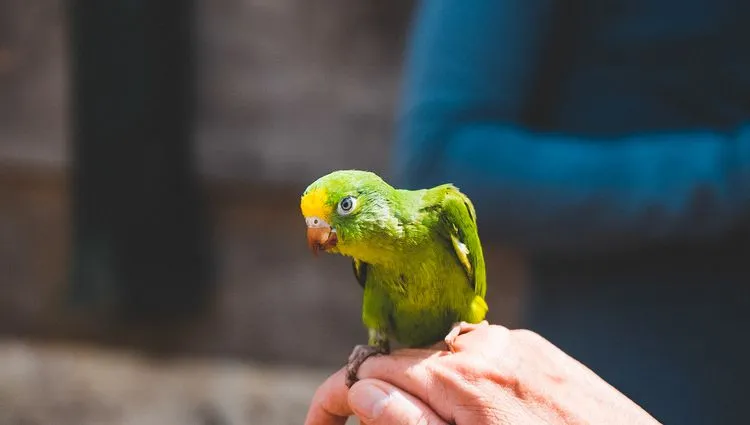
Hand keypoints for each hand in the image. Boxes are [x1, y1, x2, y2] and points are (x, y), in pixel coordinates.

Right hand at [304, 322, 660, 424]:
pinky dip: (457, 378)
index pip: (374, 372)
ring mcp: (515, 343)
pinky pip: (477, 352)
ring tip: (424, 419)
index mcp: (464, 381)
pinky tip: (470, 410)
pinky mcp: (537, 348)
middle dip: (376, 393)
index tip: (319, 421)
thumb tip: (363, 395)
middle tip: (364, 424)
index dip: (337, 398)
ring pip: (438, 354)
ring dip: (418, 386)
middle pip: (403, 359)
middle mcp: (486, 346)